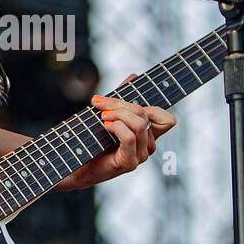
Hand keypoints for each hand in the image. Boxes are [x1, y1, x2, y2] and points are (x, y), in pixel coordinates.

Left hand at [56, 74, 176, 190]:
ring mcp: (140, 156)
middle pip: (145, 114)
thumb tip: (134, 76)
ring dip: (117, 114)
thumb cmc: (92, 141)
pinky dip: (116, 127)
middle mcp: (148, 146)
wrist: (75, 167)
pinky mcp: (129, 163)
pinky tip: (105, 126)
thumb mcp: (108, 115)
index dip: (154, 107)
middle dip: (120, 103)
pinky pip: (129, 137)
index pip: (168, 120)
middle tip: (99, 103)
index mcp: (148, 135)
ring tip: (101, 116)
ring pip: (139, 124)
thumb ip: (122, 99)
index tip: (128, 100)